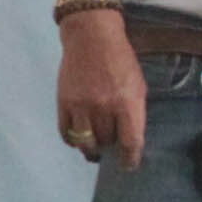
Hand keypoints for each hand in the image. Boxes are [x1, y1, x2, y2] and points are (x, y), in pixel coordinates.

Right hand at [57, 9, 147, 170]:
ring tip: (95, 149)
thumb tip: (130, 140)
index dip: (130, 159)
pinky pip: (67, 134)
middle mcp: (105, 107)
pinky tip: (80, 138)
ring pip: (86, 142)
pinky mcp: (64, 103)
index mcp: (128, 102)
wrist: (92, 37)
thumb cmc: (121, 61)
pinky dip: (73, 140)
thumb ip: (135, 112)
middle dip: (111, 147)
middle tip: (112, 147)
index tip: (129, 165)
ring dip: (92, 148)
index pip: (130, 142)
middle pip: (107, 142)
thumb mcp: (138, 85)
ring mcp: (82, 106)